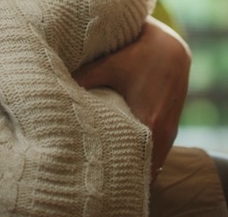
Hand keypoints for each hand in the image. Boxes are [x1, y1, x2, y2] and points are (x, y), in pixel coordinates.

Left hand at [73, 17, 191, 178]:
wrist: (172, 48)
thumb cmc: (139, 55)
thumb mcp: (111, 64)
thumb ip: (85, 77)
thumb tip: (55, 88)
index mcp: (149, 121)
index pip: (134, 161)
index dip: (117, 171)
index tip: (99, 176)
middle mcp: (163, 133)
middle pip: (144, 169)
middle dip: (124, 174)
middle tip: (101, 179)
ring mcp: (170, 134)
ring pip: (152, 164)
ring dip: (135, 168)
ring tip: (111, 172)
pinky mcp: (171, 131)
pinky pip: (157, 155)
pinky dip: (143, 159)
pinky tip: (125, 159)